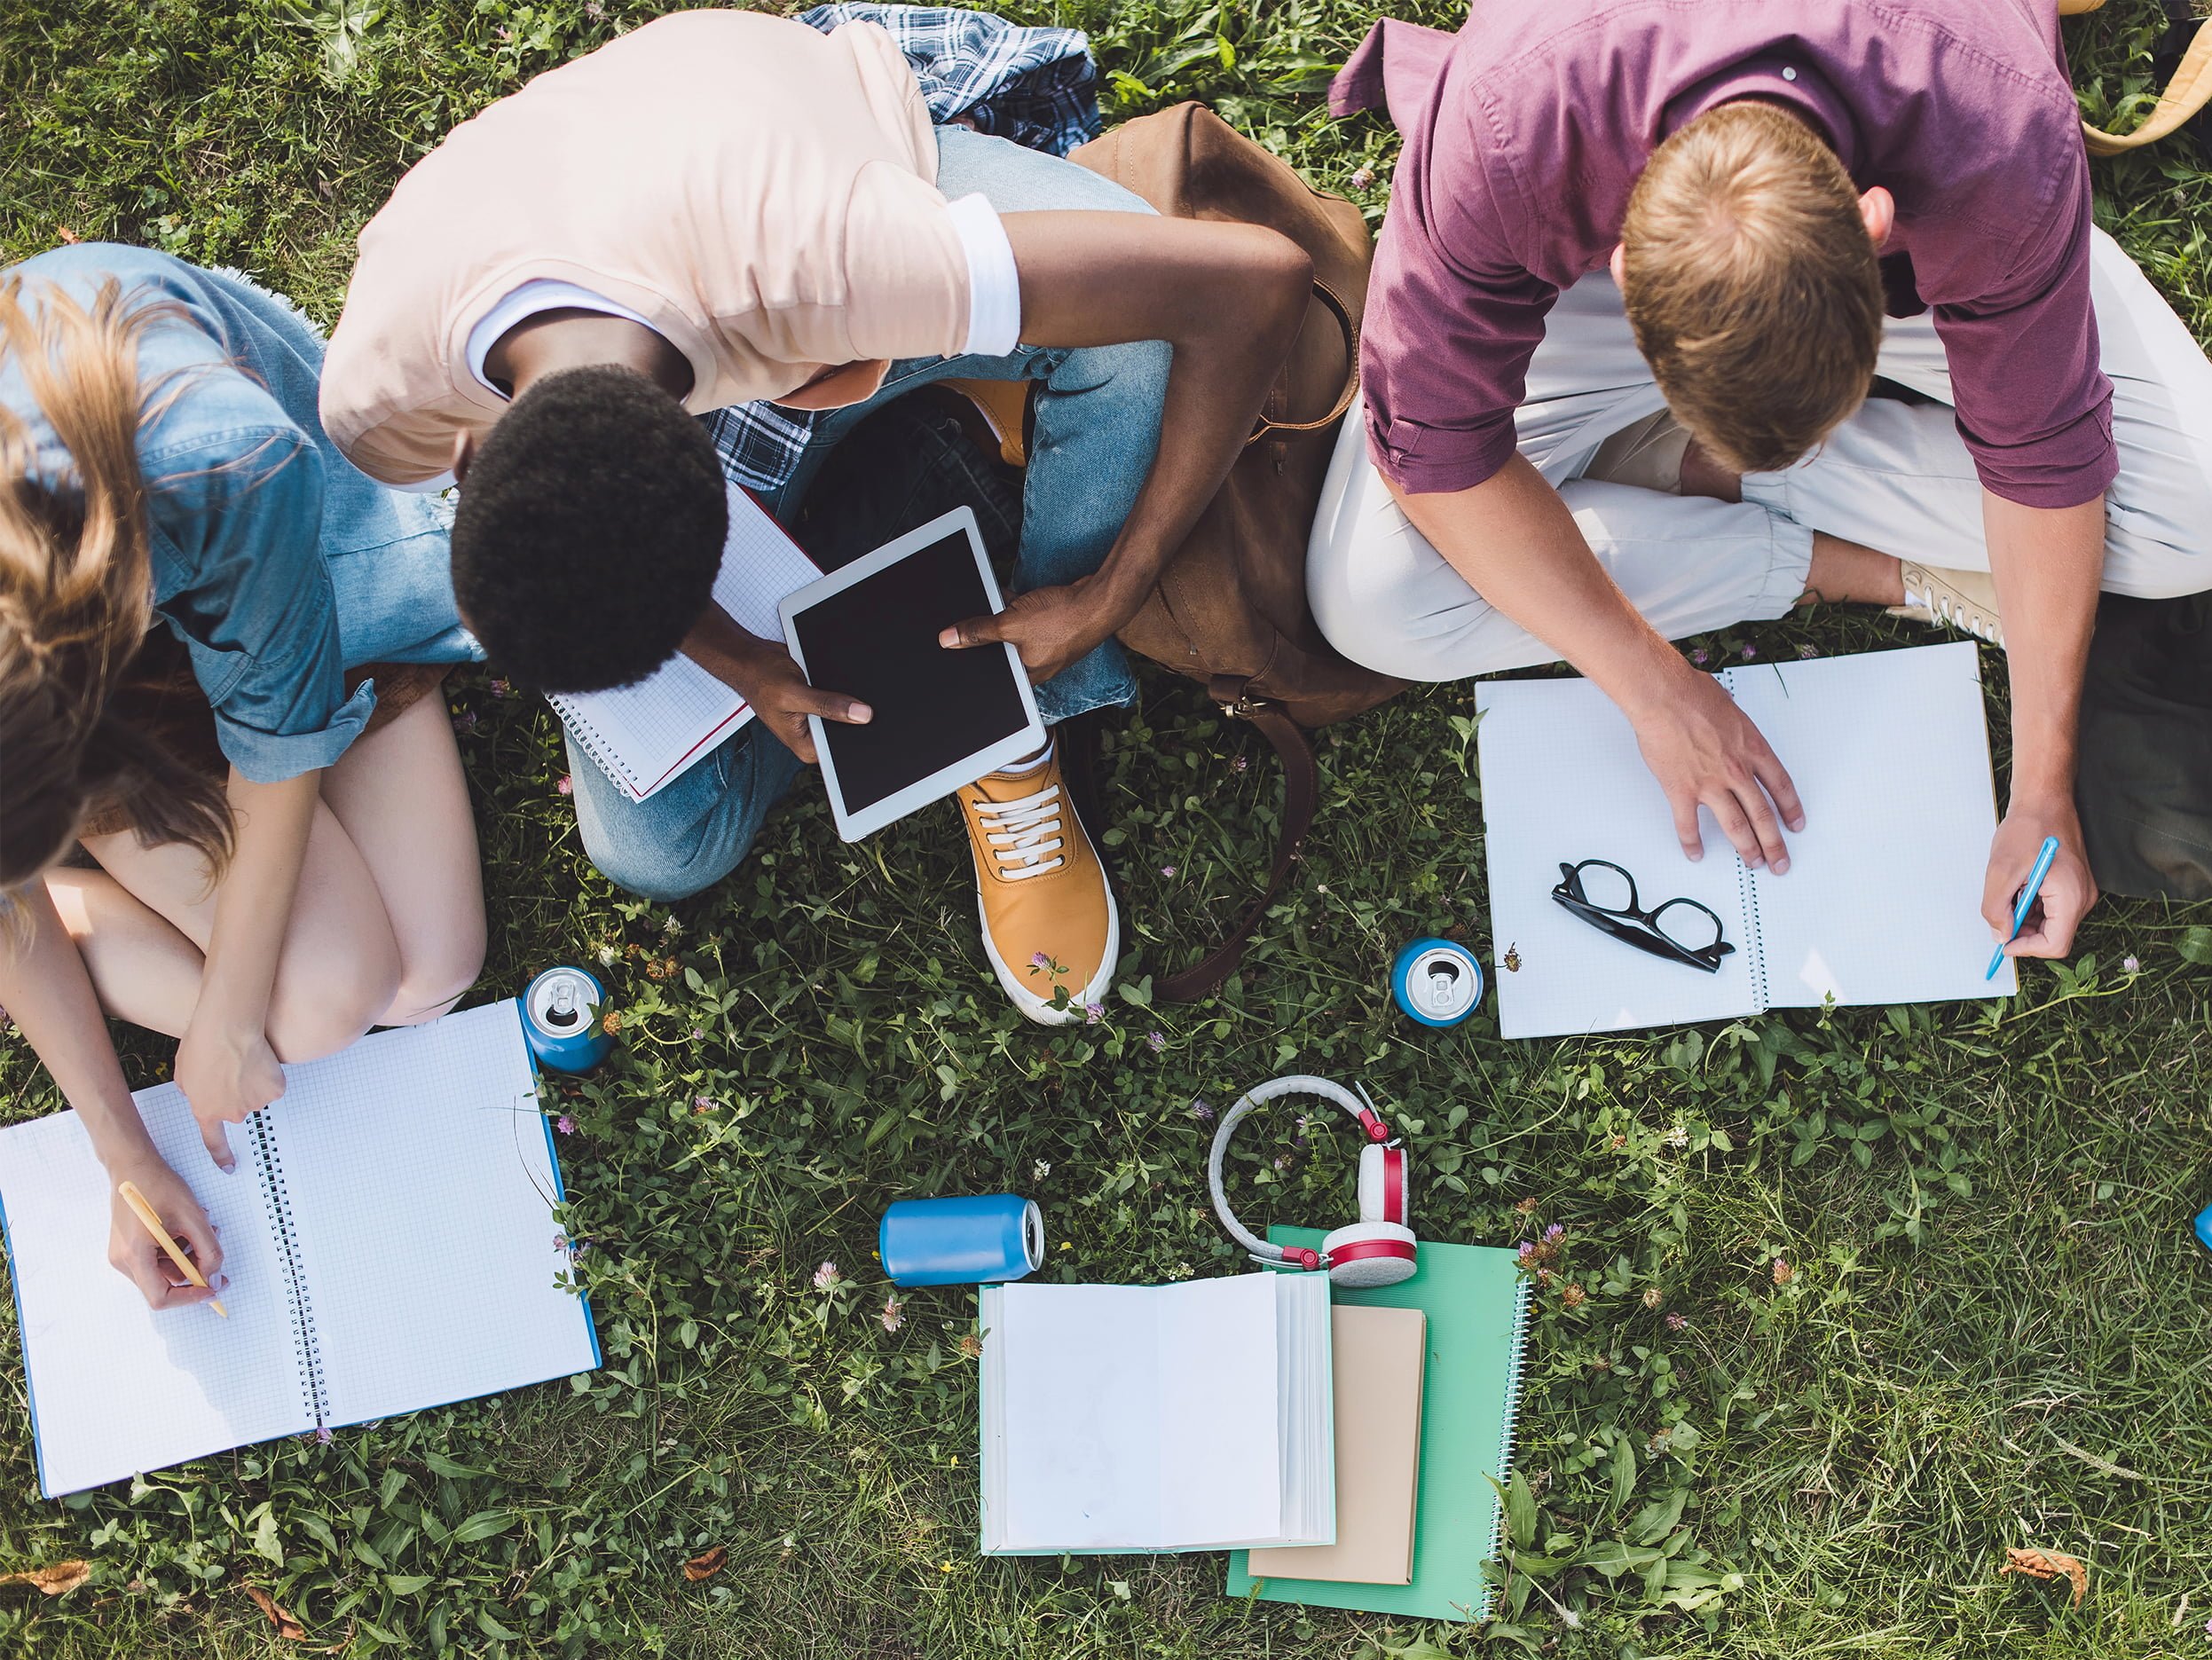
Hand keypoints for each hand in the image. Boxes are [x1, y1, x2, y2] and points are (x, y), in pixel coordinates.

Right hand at [106, 1156, 225, 1309]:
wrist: (132, 1164)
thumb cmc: (159, 1185)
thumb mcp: (193, 1217)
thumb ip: (208, 1251)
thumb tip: (214, 1278)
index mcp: (134, 1255)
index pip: (160, 1297)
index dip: (189, 1297)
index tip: (212, 1288)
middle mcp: (123, 1260)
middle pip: (164, 1284)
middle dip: (194, 1269)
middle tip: (214, 1250)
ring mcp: (123, 1253)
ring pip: (163, 1270)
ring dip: (188, 1255)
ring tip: (203, 1227)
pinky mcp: (128, 1245)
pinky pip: (157, 1258)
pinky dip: (177, 1247)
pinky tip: (186, 1226)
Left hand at [174, 1019, 284, 1171]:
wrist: (228, 1028)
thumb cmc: (201, 1045)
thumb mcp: (182, 1073)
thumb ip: (191, 1091)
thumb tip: (201, 1091)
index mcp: (206, 1112)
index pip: (214, 1141)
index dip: (221, 1156)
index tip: (229, 1167)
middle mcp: (231, 1114)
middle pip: (237, 1109)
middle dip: (235, 1093)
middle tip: (230, 1069)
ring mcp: (255, 1103)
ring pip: (257, 1095)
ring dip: (252, 1082)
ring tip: (243, 1059)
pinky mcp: (274, 1090)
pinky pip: (274, 1085)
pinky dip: (270, 1074)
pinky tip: (259, 1060)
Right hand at [733, 643, 869, 765]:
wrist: (751, 659)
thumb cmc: (760, 678)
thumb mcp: (793, 693)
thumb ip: (827, 705)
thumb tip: (861, 715)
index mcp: (804, 745)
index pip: (840, 752)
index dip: (857, 738)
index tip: (871, 725)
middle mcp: (811, 735)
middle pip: (847, 732)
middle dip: (855, 718)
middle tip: (862, 702)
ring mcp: (816, 719)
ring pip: (846, 715)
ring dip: (850, 701)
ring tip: (845, 688)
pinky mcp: (819, 704)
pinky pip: (840, 700)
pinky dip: (844, 691)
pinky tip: (841, 681)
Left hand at [940, 579, 1119, 685]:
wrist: (1100, 601)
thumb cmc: (1063, 620)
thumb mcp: (1010, 625)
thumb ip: (978, 632)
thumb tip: (949, 639)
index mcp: (1028, 676)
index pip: (995, 677)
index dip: (976, 662)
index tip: (960, 650)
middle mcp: (1039, 666)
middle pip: (1003, 652)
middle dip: (989, 636)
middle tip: (975, 624)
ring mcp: (1049, 647)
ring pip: (1015, 634)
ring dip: (1004, 619)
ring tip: (997, 608)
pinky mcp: (1056, 629)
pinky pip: (1028, 621)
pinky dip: (1018, 609)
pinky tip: (1009, 596)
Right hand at [1629, 665, 1806, 871]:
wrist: (1664, 697)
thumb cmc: (1693, 695)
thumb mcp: (1731, 708)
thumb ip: (1735, 728)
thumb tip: (1732, 726)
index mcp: (1753, 750)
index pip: (1781, 787)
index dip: (1791, 809)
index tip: (1795, 824)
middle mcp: (1737, 771)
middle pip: (1764, 815)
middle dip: (1775, 843)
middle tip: (1780, 860)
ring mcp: (1710, 784)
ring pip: (1736, 825)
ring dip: (1747, 848)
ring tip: (1753, 862)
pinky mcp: (1682, 791)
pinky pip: (1689, 825)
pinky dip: (1692, 843)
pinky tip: (1696, 853)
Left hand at [1983, 795, 2096, 960]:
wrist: (2044, 800)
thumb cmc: (2027, 829)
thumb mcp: (2001, 872)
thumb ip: (1997, 909)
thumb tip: (2001, 936)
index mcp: (2071, 897)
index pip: (2055, 945)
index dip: (2026, 949)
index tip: (2003, 942)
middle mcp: (2083, 898)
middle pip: (2053, 936)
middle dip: (2024, 932)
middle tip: (2000, 915)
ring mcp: (2081, 891)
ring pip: (2051, 923)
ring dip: (2026, 917)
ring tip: (2010, 892)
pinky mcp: (2074, 885)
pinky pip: (2053, 908)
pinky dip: (2032, 906)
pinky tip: (2019, 887)